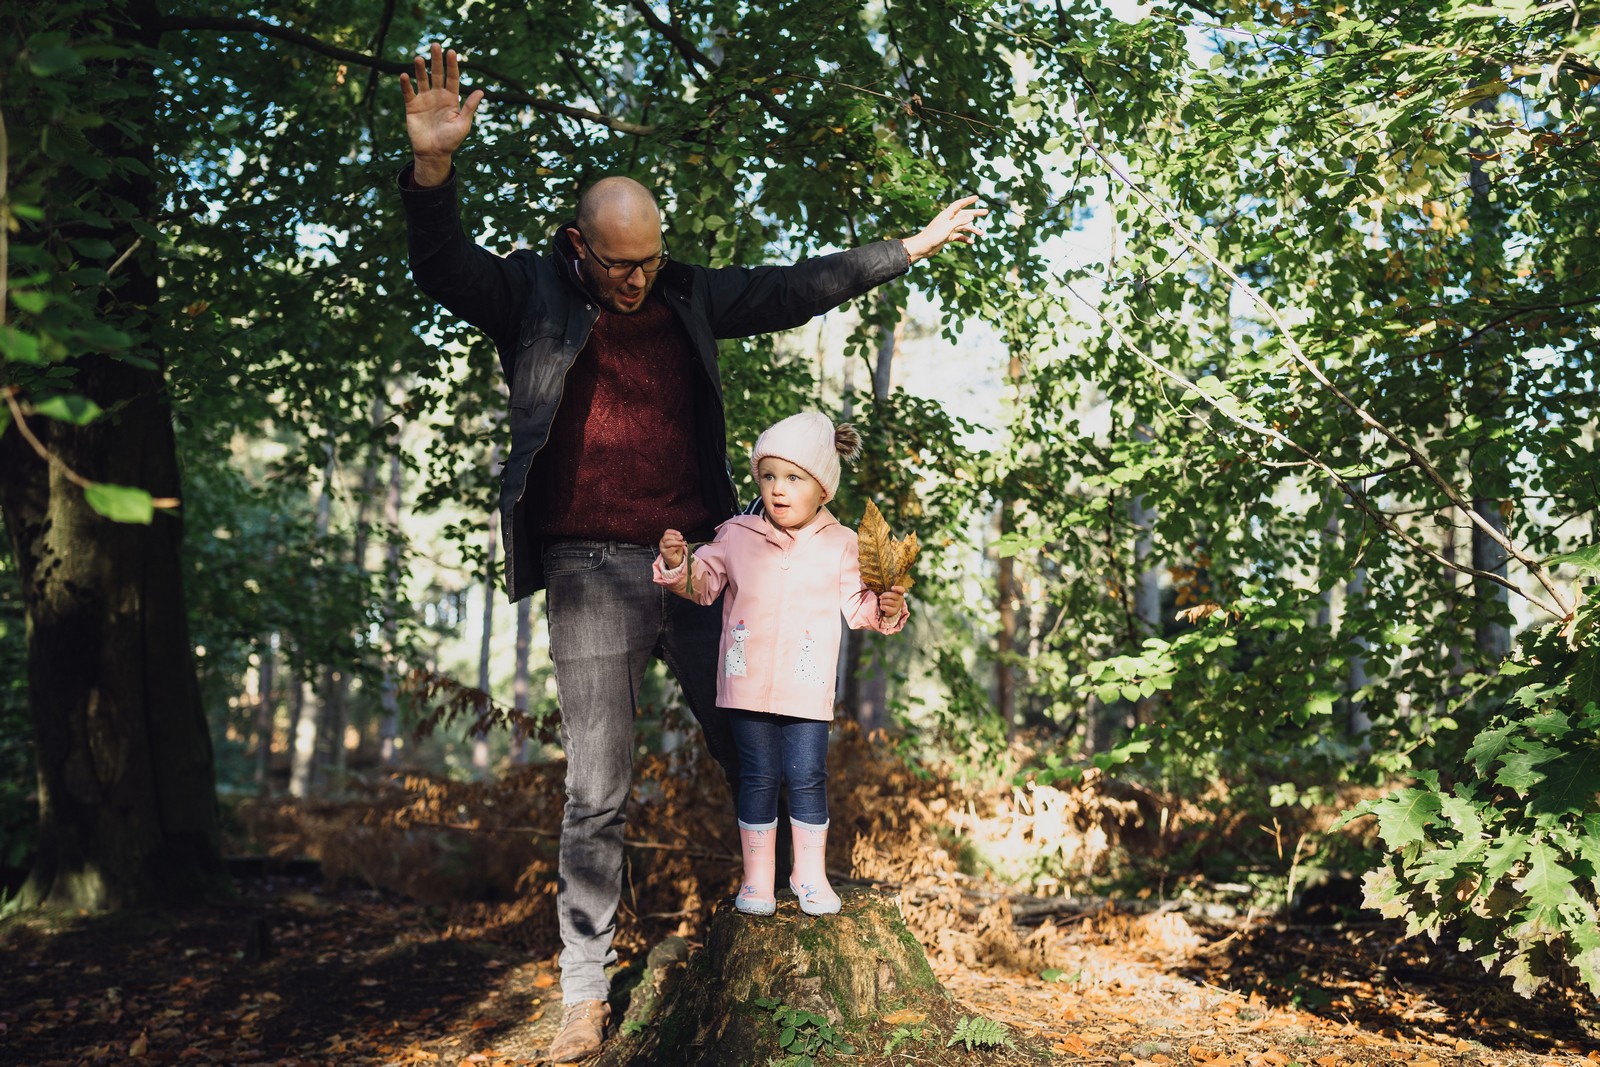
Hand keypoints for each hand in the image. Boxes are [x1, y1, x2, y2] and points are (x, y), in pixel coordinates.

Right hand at [399, 43, 484, 186]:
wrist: (434, 153)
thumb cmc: (451, 140)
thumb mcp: (463, 124)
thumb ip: (469, 107)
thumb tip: (481, 91)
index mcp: (452, 99)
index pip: (452, 78)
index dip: (452, 65)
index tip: (452, 52)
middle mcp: (438, 96)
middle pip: (437, 74)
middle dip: (436, 60)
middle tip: (435, 45)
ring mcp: (424, 100)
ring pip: (422, 80)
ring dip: (420, 69)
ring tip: (419, 59)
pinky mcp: (412, 106)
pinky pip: (408, 92)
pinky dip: (406, 84)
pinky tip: (405, 76)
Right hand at [659, 529, 686, 568]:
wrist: (675, 561)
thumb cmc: (676, 551)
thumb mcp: (678, 543)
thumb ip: (678, 539)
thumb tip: (680, 537)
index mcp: (665, 539)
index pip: (667, 532)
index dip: (673, 531)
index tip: (679, 533)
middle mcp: (662, 543)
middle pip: (666, 537)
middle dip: (675, 536)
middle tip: (681, 538)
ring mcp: (662, 548)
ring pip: (668, 542)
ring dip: (676, 542)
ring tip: (682, 543)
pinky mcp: (665, 553)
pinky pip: (671, 549)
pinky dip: (677, 547)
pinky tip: (680, 547)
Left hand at [878, 586, 905, 620]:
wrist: (888, 609)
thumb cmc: (888, 598)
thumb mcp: (888, 593)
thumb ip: (886, 590)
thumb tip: (877, 589)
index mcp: (900, 593)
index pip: (901, 589)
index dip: (897, 588)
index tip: (891, 588)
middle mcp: (901, 599)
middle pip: (893, 595)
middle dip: (884, 595)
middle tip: (880, 597)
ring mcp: (898, 606)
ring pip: (889, 601)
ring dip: (882, 601)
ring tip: (881, 602)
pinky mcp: (894, 611)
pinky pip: (886, 608)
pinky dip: (882, 607)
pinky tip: (881, 606)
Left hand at [901, 196, 987, 261]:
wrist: (922, 247)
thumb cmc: (933, 235)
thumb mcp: (948, 227)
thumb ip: (960, 221)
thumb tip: (972, 216)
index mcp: (947, 214)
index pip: (959, 204)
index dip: (968, 200)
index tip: (977, 197)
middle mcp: (948, 220)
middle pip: (964, 214)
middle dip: (975, 213)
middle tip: (986, 212)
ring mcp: (948, 228)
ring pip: (963, 227)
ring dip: (972, 229)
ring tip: (981, 233)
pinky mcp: (947, 237)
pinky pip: (959, 236)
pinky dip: (965, 238)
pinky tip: (971, 242)